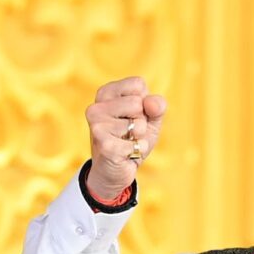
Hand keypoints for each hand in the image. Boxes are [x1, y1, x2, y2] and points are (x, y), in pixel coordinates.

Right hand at [86, 76, 166, 198]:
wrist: (116, 170)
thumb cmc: (133, 138)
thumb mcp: (150, 118)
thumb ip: (157, 106)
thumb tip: (151, 104)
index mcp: (105, 93)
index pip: (138, 84)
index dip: (145, 103)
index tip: (134, 114)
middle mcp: (96, 107)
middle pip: (138, 103)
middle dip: (141, 121)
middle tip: (129, 132)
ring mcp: (97, 126)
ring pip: (138, 124)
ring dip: (139, 137)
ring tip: (126, 142)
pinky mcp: (104, 145)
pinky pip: (137, 144)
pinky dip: (138, 151)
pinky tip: (125, 153)